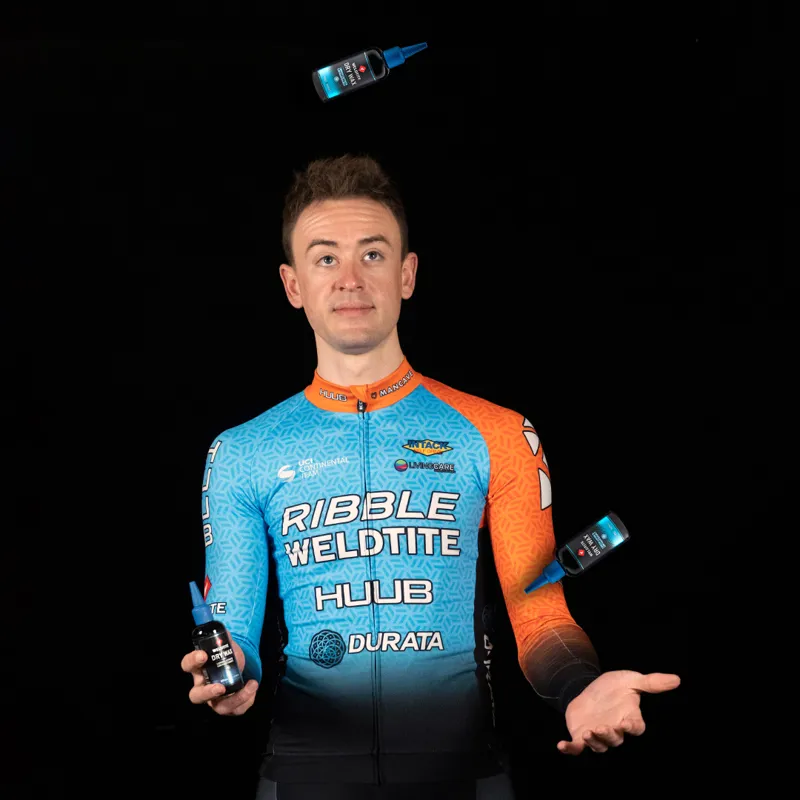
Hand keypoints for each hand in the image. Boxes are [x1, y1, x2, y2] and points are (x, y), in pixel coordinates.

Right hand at [181, 638, 258, 715]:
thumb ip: (225, 638)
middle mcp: (203, 686)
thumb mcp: (226, 645)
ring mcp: (215, 699)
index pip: (187, 665)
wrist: (239, 666)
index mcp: (198, 669)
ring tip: (251, 685)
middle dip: (208, 693)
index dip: (192, 661)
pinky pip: (236, 710)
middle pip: (196, 696)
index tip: (203, 655)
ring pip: (219, 707)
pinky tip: (253, 688)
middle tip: (221, 687)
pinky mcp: (229, 706)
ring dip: (236, 699)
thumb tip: (226, 633)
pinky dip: (247, 700)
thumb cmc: (227, 656)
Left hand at [557, 669, 679, 754]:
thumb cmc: (615, 687)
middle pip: (616, 739)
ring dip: (594, 742)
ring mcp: (598, 734)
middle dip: (610, 735)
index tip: (626, 722)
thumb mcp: (631, 680)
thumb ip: (651, 682)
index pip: (635, 727)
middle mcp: (615, 730)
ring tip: (588, 733)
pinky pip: (576, 747)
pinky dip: (570, 749)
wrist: (590, 687)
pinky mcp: (580, 736)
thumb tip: (677, 679)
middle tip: (602, 727)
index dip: (632, 727)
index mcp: (629, 718)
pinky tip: (561, 746)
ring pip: (599, 745)